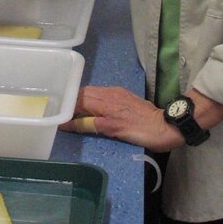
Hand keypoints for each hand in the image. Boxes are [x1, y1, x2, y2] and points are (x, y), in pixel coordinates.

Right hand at [60, 85, 180, 152]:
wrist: (167, 126)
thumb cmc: (141, 131)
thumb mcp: (114, 130)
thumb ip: (90, 124)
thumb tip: (68, 123)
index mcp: (105, 100)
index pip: (78, 98)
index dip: (66, 105)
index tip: (55, 112)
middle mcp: (110, 92)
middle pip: (84, 93)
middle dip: (71, 101)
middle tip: (60, 112)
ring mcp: (118, 93)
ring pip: (92, 93)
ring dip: (81, 101)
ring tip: (72, 112)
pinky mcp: (124, 96)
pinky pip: (101, 95)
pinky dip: (91, 101)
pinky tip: (90, 110)